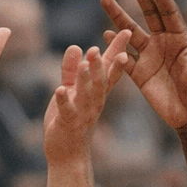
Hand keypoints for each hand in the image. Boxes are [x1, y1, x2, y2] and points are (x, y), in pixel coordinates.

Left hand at [41, 32, 130, 165]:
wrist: (68, 155)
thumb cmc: (70, 121)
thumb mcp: (72, 91)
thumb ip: (72, 70)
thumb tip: (76, 46)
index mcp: (96, 93)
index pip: (109, 69)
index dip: (117, 50)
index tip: (126, 32)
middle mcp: (94, 102)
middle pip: (101, 80)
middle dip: (101, 64)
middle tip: (100, 46)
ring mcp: (83, 114)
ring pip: (87, 95)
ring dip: (86, 79)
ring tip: (86, 64)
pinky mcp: (68, 124)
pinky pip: (67, 111)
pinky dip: (64, 101)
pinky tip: (59, 90)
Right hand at [100, 0, 186, 129]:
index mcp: (181, 38)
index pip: (168, 12)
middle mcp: (164, 43)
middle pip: (149, 14)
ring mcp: (150, 57)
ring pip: (131, 33)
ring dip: (118, 17)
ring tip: (106, 0)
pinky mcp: (139, 74)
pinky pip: (124, 57)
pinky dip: (114, 47)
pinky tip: (104, 35)